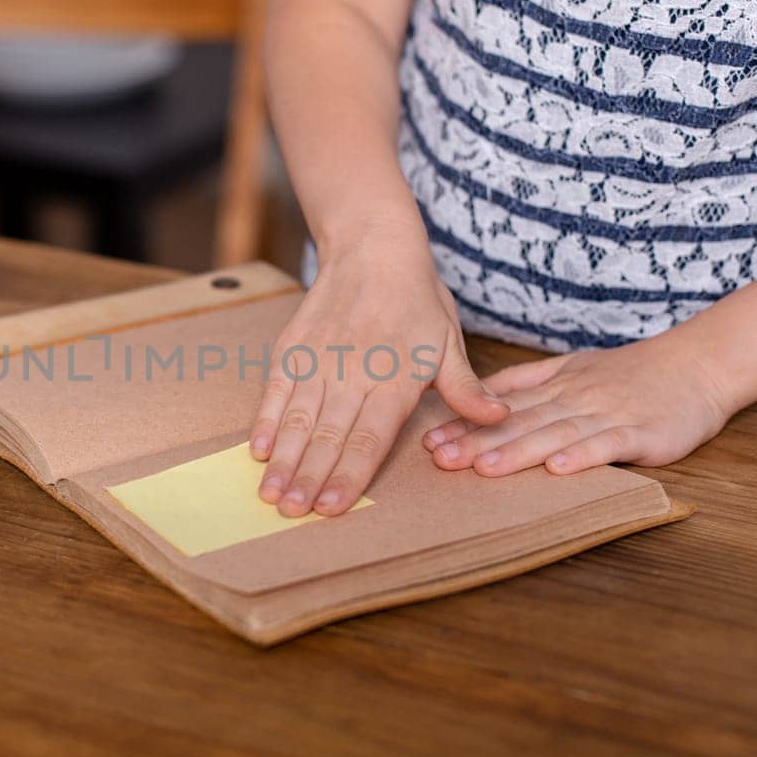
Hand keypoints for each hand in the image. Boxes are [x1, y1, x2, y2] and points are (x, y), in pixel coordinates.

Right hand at [252, 220, 508, 516]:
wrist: (373, 244)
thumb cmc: (416, 297)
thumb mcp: (447, 341)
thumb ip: (465, 387)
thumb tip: (498, 418)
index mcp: (395, 377)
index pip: (369, 436)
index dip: (350, 474)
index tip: (332, 506)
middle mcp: (353, 371)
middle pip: (329, 434)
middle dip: (309, 477)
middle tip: (292, 512)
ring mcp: (319, 359)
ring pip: (298, 418)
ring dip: (284, 459)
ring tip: (271, 493)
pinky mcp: (293, 347)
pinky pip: (275, 390)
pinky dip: (265, 420)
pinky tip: (257, 450)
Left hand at [421, 333, 737, 476]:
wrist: (699, 364)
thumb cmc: (633, 373)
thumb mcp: (574, 367)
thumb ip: (528, 382)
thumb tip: (477, 393)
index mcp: (558, 386)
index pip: (503, 407)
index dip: (465, 423)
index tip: (429, 440)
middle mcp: (577, 399)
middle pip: (521, 421)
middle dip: (477, 441)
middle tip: (440, 459)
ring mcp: (609, 415)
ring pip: (557, 433)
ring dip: (519, 451)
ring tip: (484, 468)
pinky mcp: (643, 432)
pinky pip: (609, 444)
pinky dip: (584, 456)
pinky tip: (558, 470)